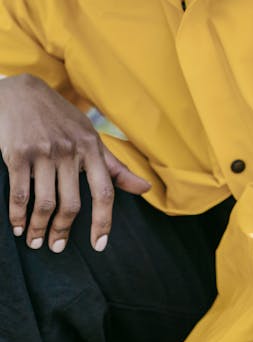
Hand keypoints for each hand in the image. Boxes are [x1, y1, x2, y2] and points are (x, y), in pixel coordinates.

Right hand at [0, 73, 149, 252]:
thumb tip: (146, 188)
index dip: (103, 221)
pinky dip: (18, 215)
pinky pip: (20, 193)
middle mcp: (70, 150)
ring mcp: (44, 152)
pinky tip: (18, 226)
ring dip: (39, 228)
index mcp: (91, 147)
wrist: (23, 94)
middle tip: (57, 248)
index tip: (99, 245)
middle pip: (72, 203)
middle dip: (63, 231)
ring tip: (34, 241)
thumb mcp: (90, 136)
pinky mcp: (19, 154)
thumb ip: (115, 166)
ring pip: (45, 203)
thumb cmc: (61, 119)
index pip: (104, 190)